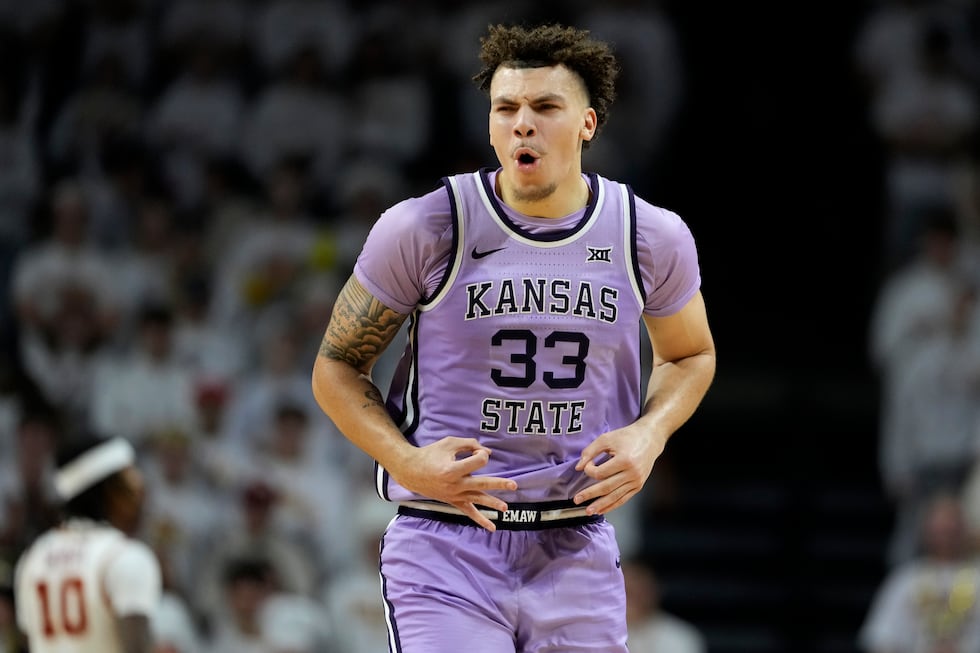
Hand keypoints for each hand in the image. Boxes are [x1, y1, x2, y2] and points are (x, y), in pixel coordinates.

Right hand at [393, 437, 517, 531]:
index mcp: (452, 470)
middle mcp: (454, 485)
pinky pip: (469, 512)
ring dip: (493, 504)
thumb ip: (469, 444)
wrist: (411, 471)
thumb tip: (488, 452)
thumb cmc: (431, 454)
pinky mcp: (453, 501)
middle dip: (499, 484)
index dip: (480, 453)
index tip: (475, 450)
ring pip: (477, 499)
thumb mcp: (449, 443)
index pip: (477, 461)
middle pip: (482, 483)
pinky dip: (481, 520)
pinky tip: (492, 527)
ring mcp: (454, 495)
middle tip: (514, 485)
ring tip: (506, 509)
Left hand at [573, 424, 666, 514]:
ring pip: (615, 496)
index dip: (589, 470)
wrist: (650, 438)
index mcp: (624, 460)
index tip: (587, 464)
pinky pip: (624, 498)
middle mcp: (632, 473)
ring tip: (588, 511)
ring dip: (600, 505)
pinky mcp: (638, 486)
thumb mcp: (606, 438)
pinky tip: (602, 509)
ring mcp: (636, 481)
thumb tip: (578, 468)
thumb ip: (590, 451)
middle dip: (590, 494)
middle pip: (607, 487)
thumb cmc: (627, 436)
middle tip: (576, 499)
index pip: (601, 472)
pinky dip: (612, 505)